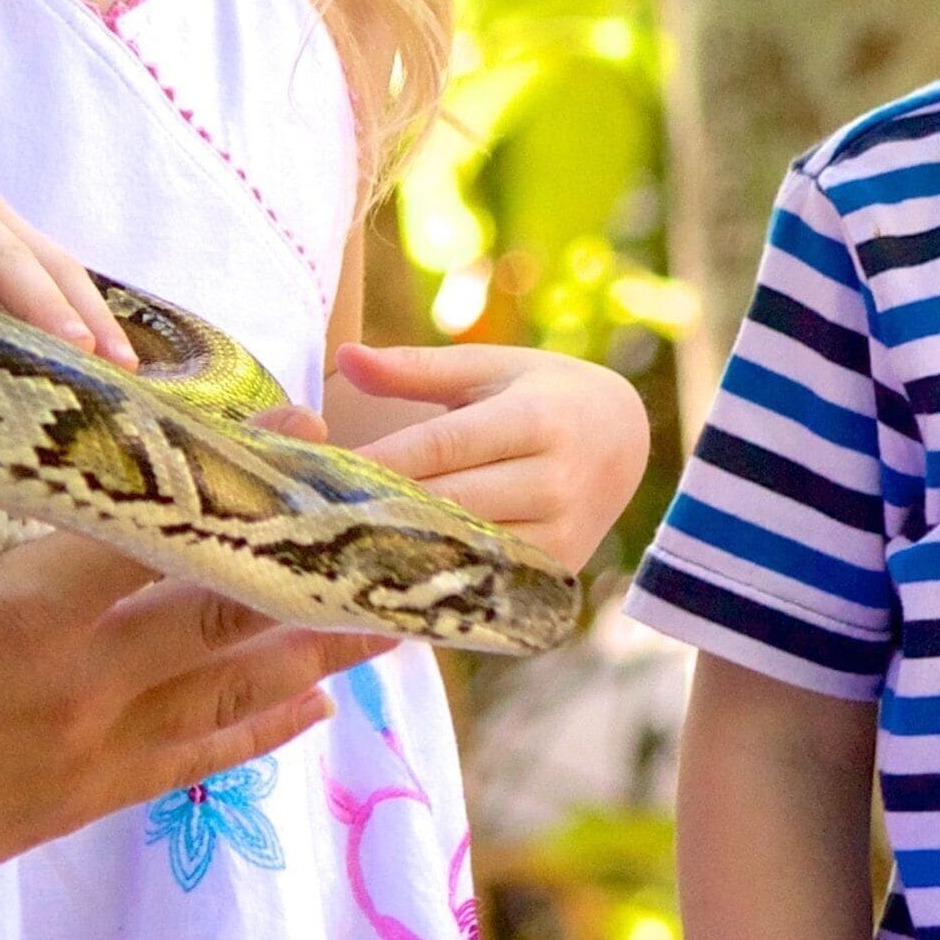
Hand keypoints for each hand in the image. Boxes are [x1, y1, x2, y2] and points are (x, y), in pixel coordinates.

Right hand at [0, 495, 383, 919]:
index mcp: (16, 610)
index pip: (152, 528)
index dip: (232, 476)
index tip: (295, 431)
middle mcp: (75, 680)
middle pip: (221, 609)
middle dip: (303, 556)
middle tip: (369, 512)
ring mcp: (89, 748)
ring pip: (231, 688)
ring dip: (314, 646)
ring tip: (390, 607)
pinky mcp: (86, 799)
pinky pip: (197, 759)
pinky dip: (261, 727)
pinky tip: (313, 701)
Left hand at [335, 341, 651, 571]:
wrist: (624, 439)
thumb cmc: (539, 394)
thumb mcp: (487, 368)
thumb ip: (415, 368)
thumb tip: (344, 357)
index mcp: (534, 420)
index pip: (443, 446)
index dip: (382, 461)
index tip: (324, 472)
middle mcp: (553, 481)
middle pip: (451, 503)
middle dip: (382, 510)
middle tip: (314, 517)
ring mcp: (561, 534)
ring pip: (468, 551)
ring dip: (405, 552)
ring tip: (340, 550)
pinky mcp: (558, 573)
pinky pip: (489, 583)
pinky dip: (440, 580)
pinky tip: (388, 577)